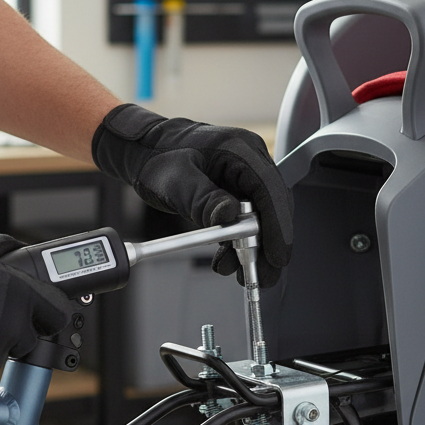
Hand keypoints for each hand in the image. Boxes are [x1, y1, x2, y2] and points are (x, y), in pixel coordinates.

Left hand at [92, 104, 293, 286]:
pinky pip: (246, 220)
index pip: (270, 189)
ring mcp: (244, 177)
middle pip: (272, 207)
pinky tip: (230, 260)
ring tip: (242, 274)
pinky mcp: (236, 191)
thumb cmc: (158, 156)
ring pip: (261, 217)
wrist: (146, 150)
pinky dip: (240, 242)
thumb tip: (229, 216)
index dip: (278, 225)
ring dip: (254, 248)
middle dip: (269, 244)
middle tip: (263, 275)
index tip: (277, 255)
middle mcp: (248, 161)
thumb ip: (203, 198)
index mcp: (240, 149)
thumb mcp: (176, 181)